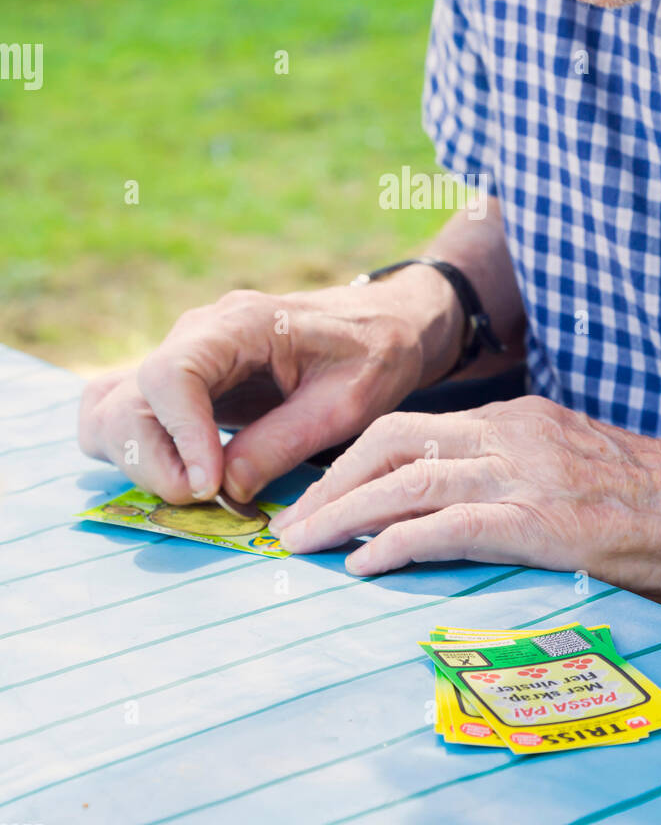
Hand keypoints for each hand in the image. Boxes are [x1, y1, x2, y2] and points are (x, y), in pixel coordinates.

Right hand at [78, 272, 462, 504]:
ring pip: (113, 408)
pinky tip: (177, 477)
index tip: (208, 485)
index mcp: (241, 324)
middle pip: (129, 398)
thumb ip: (284, 442)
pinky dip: (132, 450)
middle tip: (207, 500)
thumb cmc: (374, 354)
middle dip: (154, 462)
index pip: (172, 374)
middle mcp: (198, 334)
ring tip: (194, 491)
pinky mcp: (182, 383)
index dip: (180, 437)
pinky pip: (124, 411)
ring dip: (137, 460)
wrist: (383, 324)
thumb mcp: (348, 402)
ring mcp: (184, 356)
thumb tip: (224, 490)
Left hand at [270, 397, 660, 606]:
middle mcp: (512, 435)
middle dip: (332, 482)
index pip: (412, 426)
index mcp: (517, 417)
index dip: (353, 459)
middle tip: (290, 522)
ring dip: (344, 514)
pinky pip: (450, 528)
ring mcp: (527, 476)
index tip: (318, 492)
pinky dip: (397, 544)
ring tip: (304, 546)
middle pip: (392, 442)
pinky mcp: (543, 522)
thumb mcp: (576, 463)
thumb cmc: (654, 499)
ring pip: (409, 481)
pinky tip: (362, 565)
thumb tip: (460, 506)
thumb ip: (519, 470)